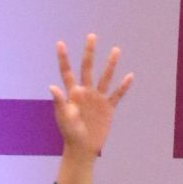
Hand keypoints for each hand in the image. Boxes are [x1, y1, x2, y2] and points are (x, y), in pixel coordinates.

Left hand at [49, 34, 132, 160]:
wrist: (83, 147)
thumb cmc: (70, 132)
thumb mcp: (63, 117)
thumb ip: (59, 101)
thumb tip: (52, 86)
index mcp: (72, 93)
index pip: (67, 72)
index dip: (63, 58)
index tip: (60, 43)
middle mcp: (85, 91)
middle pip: (87, 68)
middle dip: (89, 52)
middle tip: (92, 36)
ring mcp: (98, 98)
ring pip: (105, 77)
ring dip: (110, 64)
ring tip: (116, 50)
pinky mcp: (108, 108)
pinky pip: (117, 94)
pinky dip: (123, 86)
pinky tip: (129, 76)